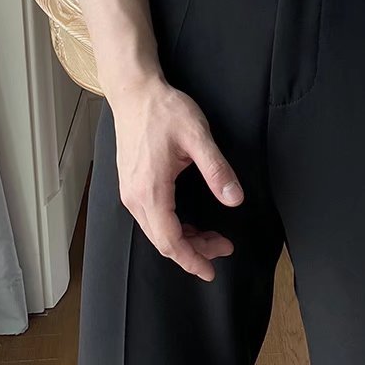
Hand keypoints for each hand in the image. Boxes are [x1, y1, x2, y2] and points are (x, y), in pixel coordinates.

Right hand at [110, 77, 244, 280]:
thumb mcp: (197, 136)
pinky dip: (171, 228)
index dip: (192, 260)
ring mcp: (129, 192)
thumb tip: (235, 199)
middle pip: (162, 241)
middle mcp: (134, 197)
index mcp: (151, 190)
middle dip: (193, 251)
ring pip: (155, 232)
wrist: (134, 92)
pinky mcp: (130, 184)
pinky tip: (189, 223)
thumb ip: (216, 169)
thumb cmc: (164, 110)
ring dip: (183, 240)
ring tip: (212, 237)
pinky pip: (150, 218)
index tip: (211, 272)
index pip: (170, 241)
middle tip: (223, 247)